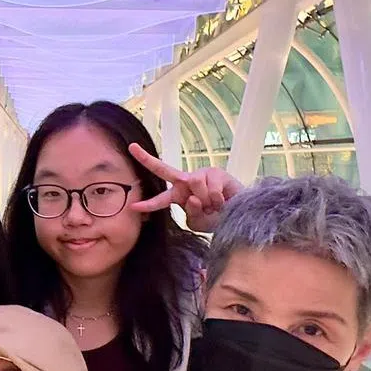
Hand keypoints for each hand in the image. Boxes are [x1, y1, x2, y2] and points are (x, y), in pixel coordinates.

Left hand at [128, 143, 243, 232]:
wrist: (238, 213)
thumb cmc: (216, 217)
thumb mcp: (199, 222)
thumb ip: (191, 213)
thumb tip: (192, 196)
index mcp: (178, 195)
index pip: (160, 198)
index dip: (147, 204)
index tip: (133, 207)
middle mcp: (186, 181)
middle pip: (164, 169)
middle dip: (146, 159)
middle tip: (131, 148)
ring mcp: (200, 175)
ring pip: (195, 186)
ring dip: (207, 201)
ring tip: (214, 206)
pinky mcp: (215, 172)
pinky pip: (212, 189)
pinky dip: (218, 201)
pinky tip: (223, 202)